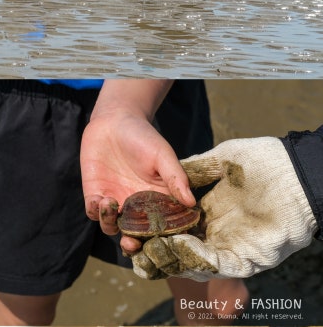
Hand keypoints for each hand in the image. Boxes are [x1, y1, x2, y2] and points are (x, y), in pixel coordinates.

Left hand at [81, 88, 193, 234]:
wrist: (115, 120)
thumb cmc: (144, 137)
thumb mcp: (162, 155)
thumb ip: (175, 177)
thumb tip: (191, 203)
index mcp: (156, 202)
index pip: (161, 230)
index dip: (162, 242)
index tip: (162, 245)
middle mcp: (135, 207)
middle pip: (135, 237)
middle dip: (132, 246)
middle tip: (132, 244)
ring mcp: (114, 201)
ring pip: (111, 228)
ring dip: (111, 224)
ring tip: (112, 204)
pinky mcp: (94, 192)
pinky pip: (93, 212)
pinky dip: (96, 212)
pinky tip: (101, 200)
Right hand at [129, 137, 316, 280]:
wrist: (295, 171)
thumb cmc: (263, 161)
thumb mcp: (222, 161)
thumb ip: (195, 170)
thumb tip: (170, 178)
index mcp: (210, 211)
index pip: (175, 225)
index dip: (152, 227)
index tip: (129, 223)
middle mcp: (219, 233)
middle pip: (180, 248)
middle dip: (154, 251)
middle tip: (130, 247)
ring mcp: (233, 246)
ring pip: (196, 262)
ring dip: (170, 259)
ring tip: (145, 251)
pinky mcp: (249, 257)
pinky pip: (220, 263)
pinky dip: (198, 258)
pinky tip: (178, 246)